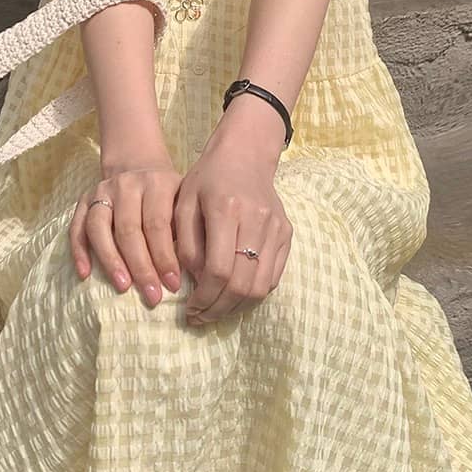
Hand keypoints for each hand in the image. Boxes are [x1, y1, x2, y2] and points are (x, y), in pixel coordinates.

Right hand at [68, 154, 184, 307]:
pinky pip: (76, 227)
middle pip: (129, 229)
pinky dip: (79, 251)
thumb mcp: (182, 202)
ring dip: (110, 261)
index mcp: (156, 183)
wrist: (139, 166)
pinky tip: (85, 274)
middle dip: (141, 266)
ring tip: (123, 287)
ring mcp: (102, 190)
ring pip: (99, 228)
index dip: (164, 257)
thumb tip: (190, 274)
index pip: (157, 224)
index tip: (173, 285)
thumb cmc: (167, 195)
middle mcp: (127, 184)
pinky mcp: (83, 199)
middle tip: (152, 296)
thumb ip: (184, 231)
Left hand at [173, 139, 292, 325]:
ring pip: (261, 287)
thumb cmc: (207, 178)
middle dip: (219, 309)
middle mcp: (257, 220)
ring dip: (237, 308)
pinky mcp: (287, 234)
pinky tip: (234, 295)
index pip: (218, 269)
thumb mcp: (184, 203)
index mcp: (226, 209)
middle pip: (242, 284)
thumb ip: (185, 244)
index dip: (203, 297)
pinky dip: (254, 294)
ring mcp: (277, 228)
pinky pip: (273, 277)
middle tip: (200, 317)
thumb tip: (195, 283)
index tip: (189, 310)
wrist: (245, 154)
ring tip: (215, 311)